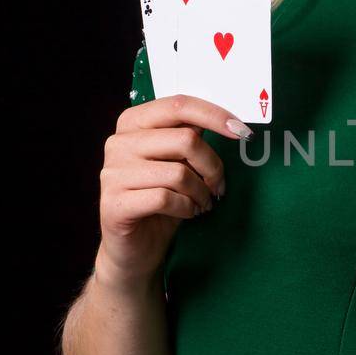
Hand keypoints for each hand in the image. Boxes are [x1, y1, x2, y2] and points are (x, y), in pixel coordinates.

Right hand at [98, 94, 243, 285]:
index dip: (215, 116)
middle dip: (212, 166)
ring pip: (178, 172)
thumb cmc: (161, 202)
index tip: (242, 132)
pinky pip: (165, 198)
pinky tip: (188, 213)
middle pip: (185, 139)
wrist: (135, 249)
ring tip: (203, 203)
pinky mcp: (114, 203)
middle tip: (219, 186)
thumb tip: (227, 120)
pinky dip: (186, 208)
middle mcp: (118, 143)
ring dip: (201, 192)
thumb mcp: (178, 164)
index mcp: (133, 123)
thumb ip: (190, 138)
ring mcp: (113, 173)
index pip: (179, 105)